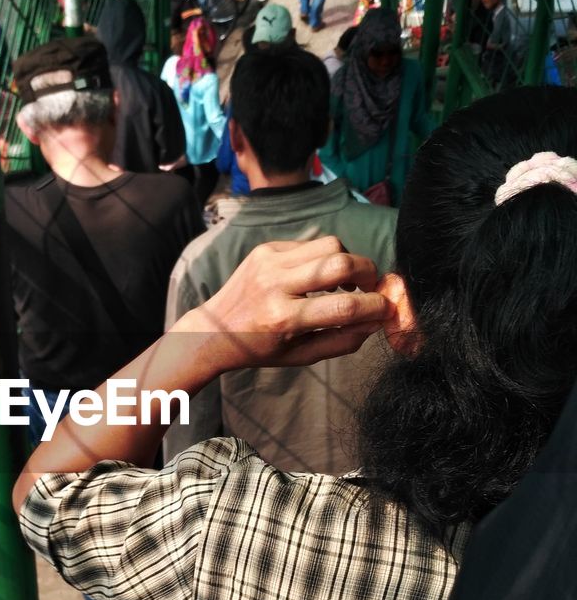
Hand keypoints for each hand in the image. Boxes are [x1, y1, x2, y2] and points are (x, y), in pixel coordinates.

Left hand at [175, 237, 390, 370]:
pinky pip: (310, 243)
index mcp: (284, 319)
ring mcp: (269, 261)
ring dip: (348, 261)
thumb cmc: (261, 347)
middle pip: (340, 263)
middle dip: (368, 272)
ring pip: (330, 244)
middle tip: (370, 287)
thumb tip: (378, 320)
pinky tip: (317, 276)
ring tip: (346, 282)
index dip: (376, 306)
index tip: (385, 308)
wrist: (213, 329)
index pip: (345, 306)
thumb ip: (343, 340)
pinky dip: (323, 258)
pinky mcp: (266, 248)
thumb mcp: (302, 356)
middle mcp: (275, 285)